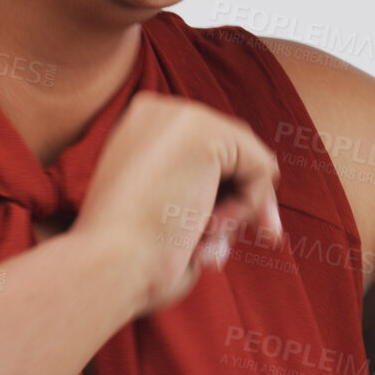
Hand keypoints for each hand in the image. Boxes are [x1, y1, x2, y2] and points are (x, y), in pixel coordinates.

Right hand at [68, 92, 282, 318]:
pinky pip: (262, 167)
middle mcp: (159, 110)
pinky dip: (250, 206)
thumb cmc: (133, 255)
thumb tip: (263, 187)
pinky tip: (209, 224)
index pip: (209, 149)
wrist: (109, 264)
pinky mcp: (205, 132)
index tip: (226, 232)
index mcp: (141, 126)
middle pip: (234, 148)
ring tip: (206, 237)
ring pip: (250, 158)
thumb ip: (199, 186)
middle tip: (265, 237)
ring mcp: (181, 116)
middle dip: (248, 197)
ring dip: (241, 207)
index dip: (227, 190)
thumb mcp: (163, 208)